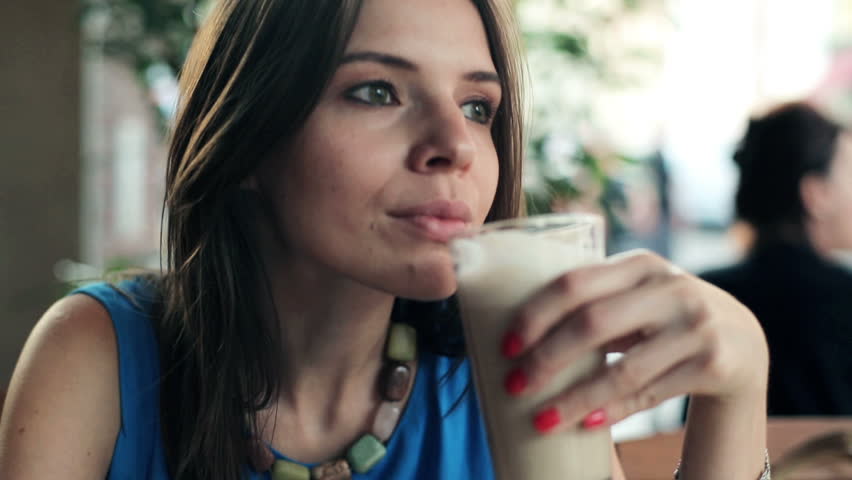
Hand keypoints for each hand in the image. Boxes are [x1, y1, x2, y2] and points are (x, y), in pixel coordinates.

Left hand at [501, 250, 768, 432]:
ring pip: (622, 369)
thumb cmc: (664, 315)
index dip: (535, 314)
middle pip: (593, 324)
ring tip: (541, 419)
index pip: (575, 283)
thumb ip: (594, 297)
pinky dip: (614, 410)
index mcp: (639, 264)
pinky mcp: (712, 363)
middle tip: (515, 385)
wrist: (742, 339)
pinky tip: (587, 424)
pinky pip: (650, 393)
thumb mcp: (638, 291)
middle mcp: (670, 288)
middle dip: (547, 358)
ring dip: (575, 398)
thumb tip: (519, 328)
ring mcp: (695, 326)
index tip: (506, 346)